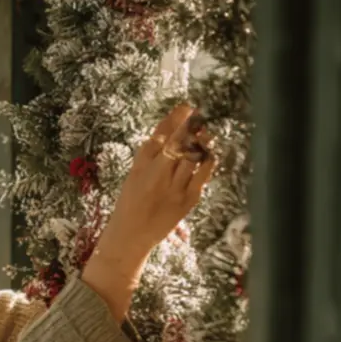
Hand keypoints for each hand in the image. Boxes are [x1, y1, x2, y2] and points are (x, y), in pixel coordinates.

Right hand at [81, 105, 215, 319]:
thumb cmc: (131, 202)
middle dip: (192, 127)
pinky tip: (209, 154)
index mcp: (141, 165)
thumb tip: (172, 131)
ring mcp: (174, 187)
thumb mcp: (134, 174)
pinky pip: (202, 175)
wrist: (131, 234)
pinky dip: (208, 162)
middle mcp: (157, 174)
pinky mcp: (187, 199)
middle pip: (179, 143)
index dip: (175, 119)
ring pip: (193, 157)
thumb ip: (150, 155)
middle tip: (200, 116)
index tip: (187, 107)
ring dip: (202, 142)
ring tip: (206, 132)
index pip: (160, 136)